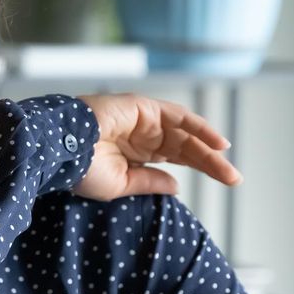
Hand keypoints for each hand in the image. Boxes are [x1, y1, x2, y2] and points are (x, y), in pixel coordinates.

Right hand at [73, 92, 241, 200]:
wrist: (60, 150)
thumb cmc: (80, 170)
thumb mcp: (120, 184)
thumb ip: (149, 182)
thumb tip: (176, 186)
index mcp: (133, 154)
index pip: (173, 159)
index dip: (199, 169)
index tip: (224, 181)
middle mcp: (140, 135)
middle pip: (183, 147)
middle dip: (209, 162)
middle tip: (234, 179)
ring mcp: (142, 120)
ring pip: (184, 134)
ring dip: (207, 148)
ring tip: (227, 166)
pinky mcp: (142, 107)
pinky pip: (177, 117)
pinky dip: (198, 127)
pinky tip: (217, 142)